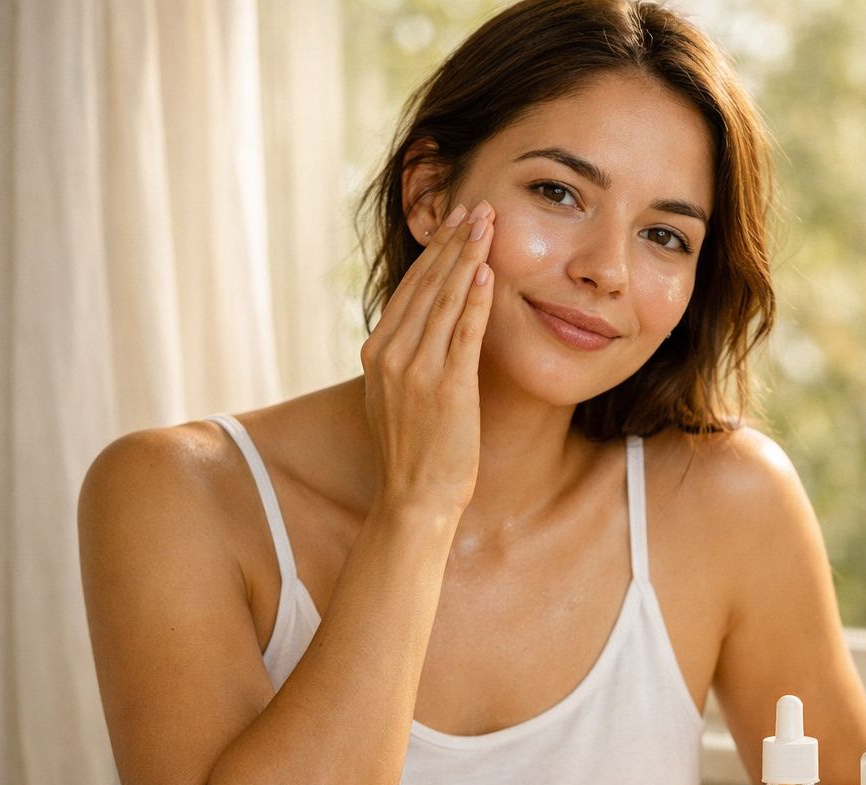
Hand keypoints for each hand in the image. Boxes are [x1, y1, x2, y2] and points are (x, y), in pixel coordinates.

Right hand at [360, 200, 494, 518]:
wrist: (414, 497)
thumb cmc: (414, 452)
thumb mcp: (396, 396)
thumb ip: (405, 361)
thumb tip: (421, 332)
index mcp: (378, 353)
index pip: (410, 290)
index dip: (435, 253)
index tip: (454, 223)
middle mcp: (392, 355)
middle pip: (426, 285)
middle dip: (453, 242)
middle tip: (476, 206)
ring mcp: (417, 371)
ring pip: (445, 300)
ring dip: (468, 258)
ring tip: (487, 224)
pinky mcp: (447, 389)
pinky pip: (463, 334)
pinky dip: (475, 300)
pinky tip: (487, 272)